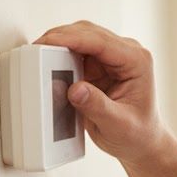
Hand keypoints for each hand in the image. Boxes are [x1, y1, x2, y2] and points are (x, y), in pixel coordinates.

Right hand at [32, 20, 167, 167]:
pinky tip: (48, 66)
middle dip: (59, 38)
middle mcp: (127, 53)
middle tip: (35, 50)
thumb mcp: (118, 125)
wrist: (141, 143)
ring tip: (38, 58)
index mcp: (137, 61)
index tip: (46, 43)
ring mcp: (112, 57)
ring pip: (79, 38)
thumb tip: (75, 89)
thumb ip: (97, 107)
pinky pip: (75, 52)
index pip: (100, 42)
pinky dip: (60, 56)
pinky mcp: (99, 65)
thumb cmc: (138, 134)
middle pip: (87, 33)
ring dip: (58, 45)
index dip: (70, 39)